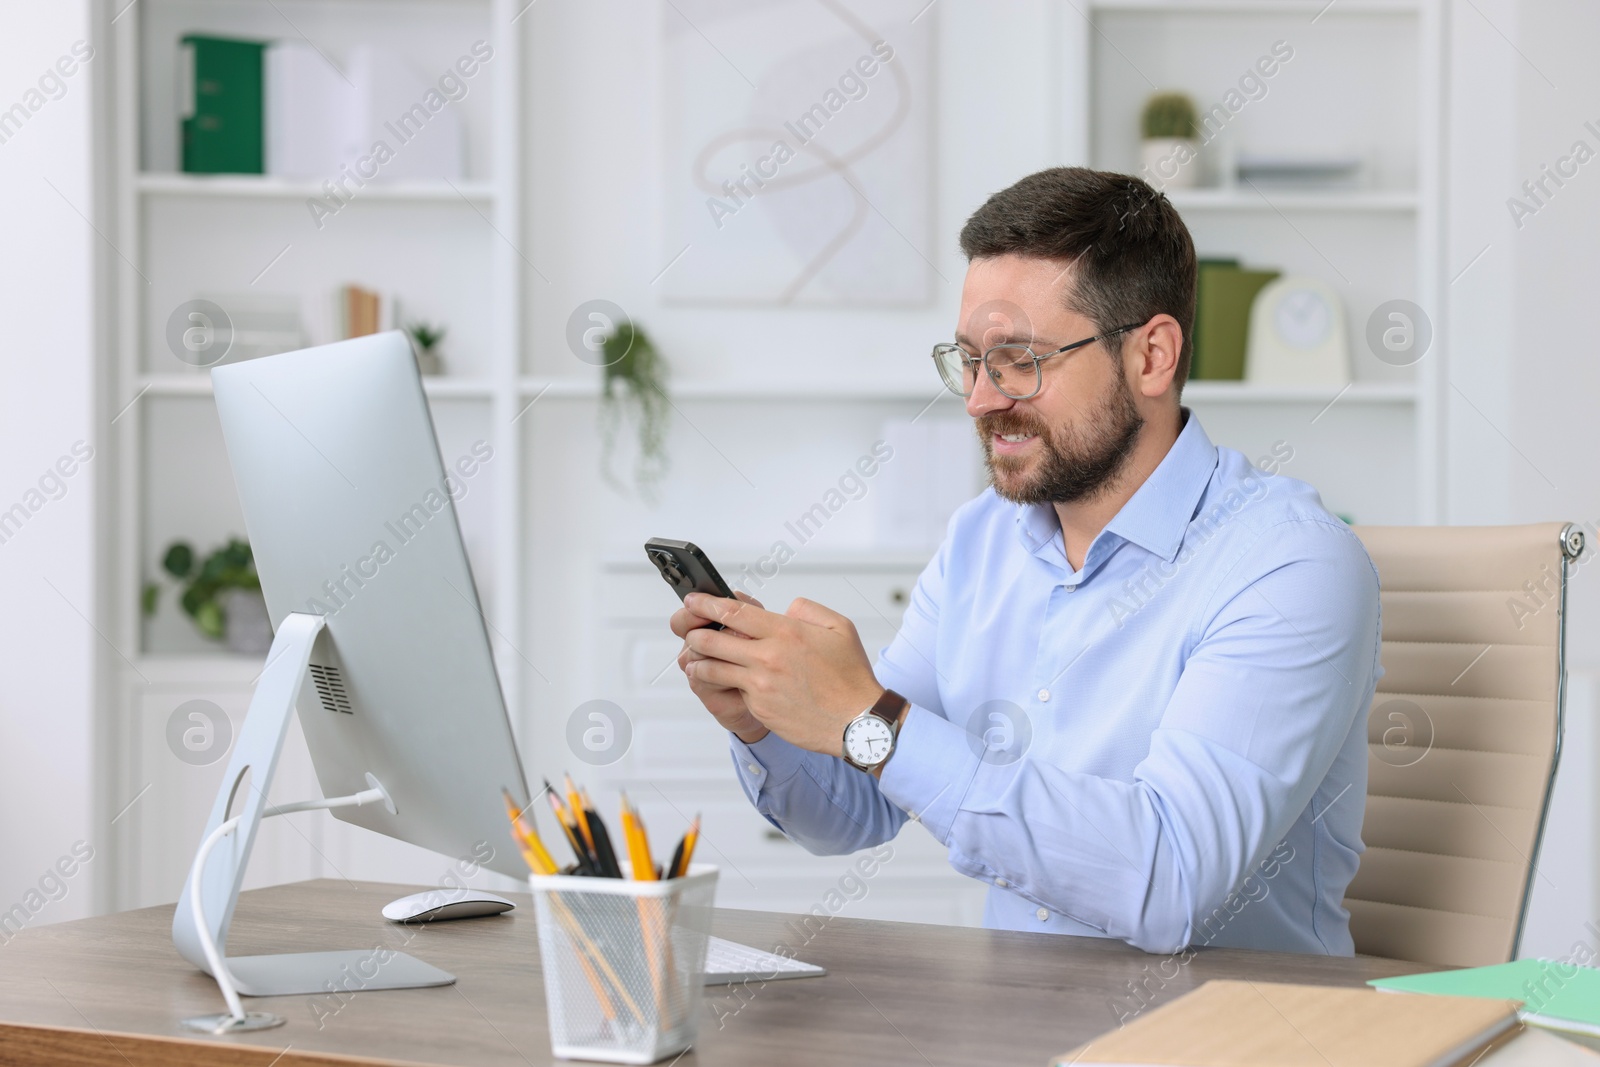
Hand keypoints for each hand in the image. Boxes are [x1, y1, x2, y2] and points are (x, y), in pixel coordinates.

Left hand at [680, 593, 883, 756]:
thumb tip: (784, 609)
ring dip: (700, 662)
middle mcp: (768, 657)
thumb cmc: (851, 676)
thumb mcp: (839, 627)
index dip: (707, 604)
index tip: (693, 600)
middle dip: (694, 633)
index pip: (733, 612)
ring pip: (712, 669)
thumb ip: (807, 610)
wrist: (859, 722)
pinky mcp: (760, 708)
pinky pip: (733, 691)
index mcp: (786, 632)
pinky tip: (727, 683)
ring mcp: (761, 685)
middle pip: (712, 640)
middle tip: (690, 631)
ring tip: (698, 659)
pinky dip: (725, 685)